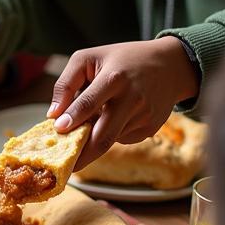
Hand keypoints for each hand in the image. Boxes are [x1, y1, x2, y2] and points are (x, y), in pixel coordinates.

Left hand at [48, 37, 199, 170]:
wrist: (170, 66)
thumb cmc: (122, 60)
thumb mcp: (89, 58)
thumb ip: (66, 83)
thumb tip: (53, 114)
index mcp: (114, 78)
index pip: (89, 102)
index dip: (73, 118)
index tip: (58, 130)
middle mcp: (132, 99)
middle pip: (102, 136)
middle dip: (82, 155)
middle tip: (65, 167)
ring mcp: (143, 116)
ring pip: (109, 140)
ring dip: (93, 141)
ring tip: (85, 130)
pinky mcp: (150, 128)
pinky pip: (121, 138)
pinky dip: (110, 133)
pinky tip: (115, 117)